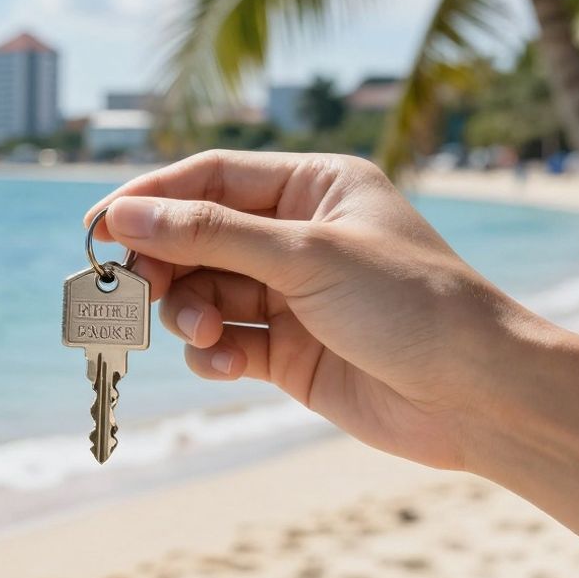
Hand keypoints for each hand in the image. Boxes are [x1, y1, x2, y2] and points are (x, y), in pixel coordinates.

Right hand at [85, 150, 530, 469]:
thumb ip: (209, 234)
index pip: (208, 179)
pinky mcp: (284, 350)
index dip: (150, 198)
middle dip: (164, 264)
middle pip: (195, 237)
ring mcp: (288, 294)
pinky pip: (223, 342)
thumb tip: (123, 213)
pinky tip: (229, 364)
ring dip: (189, 314)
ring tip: (202, 334)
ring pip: (202, 292)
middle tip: (133, 288)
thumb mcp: (305, 255)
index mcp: (311, 186)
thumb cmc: (410, 304)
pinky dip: (213, 354)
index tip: (99, 225)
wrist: (479, 398)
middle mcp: (295, 234)